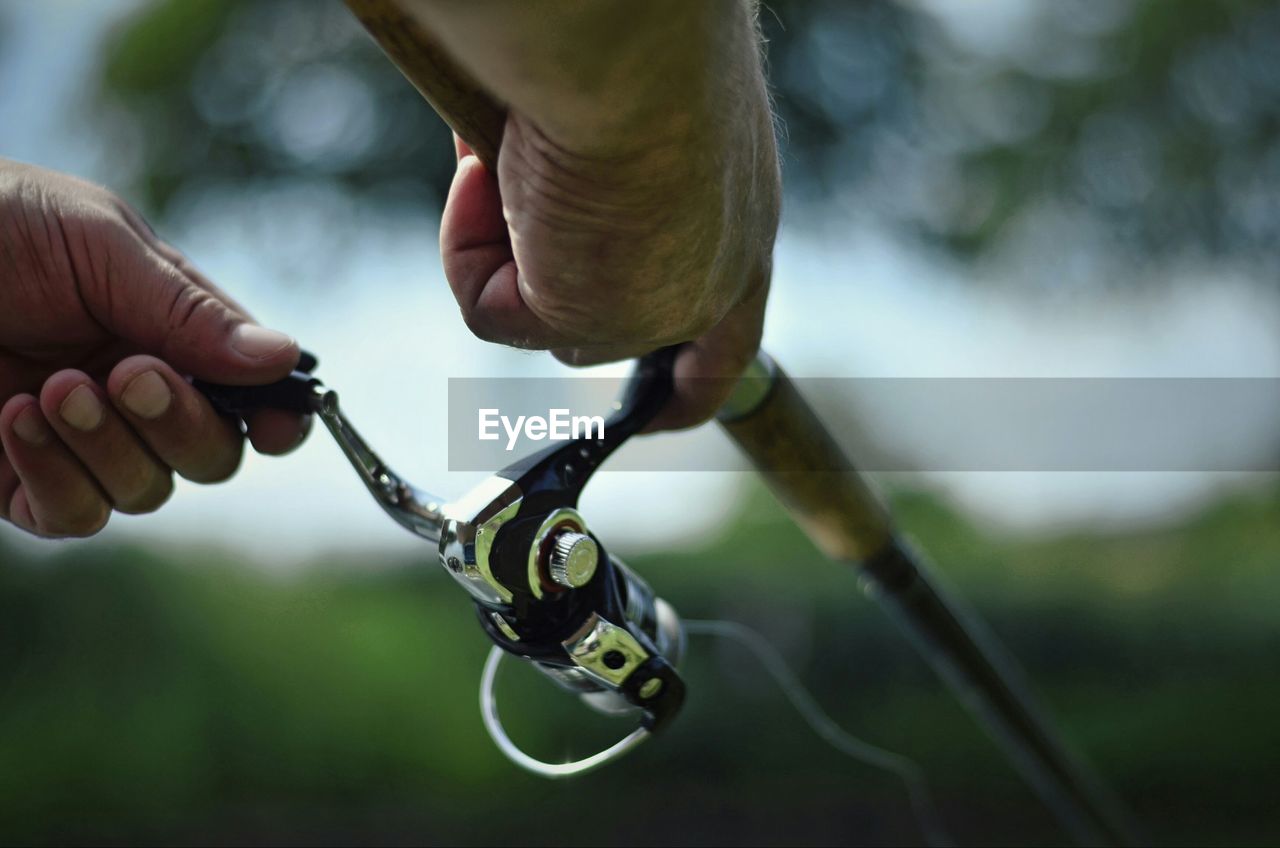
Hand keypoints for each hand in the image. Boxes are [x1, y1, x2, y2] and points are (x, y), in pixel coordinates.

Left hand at [0, 160, 306, 537]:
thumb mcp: (96, 243)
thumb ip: (188, 310)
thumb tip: (284, 360)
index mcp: (167, 330)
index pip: (248, 394)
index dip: (275, 418)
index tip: (277, 425)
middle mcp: (133, 393)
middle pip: (211, 455)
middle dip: (182, 424)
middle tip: (127, 374)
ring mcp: (78, 441)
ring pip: (147, 491)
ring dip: (109, 446)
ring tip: (50, 387)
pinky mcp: (17, 481)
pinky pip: (76, 516)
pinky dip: (58, 478)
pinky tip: (13, 418)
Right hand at [429, 1, 780, 429]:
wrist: (629, 44)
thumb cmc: (640, 41)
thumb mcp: (629, 114)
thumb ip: (596, 172)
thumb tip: (514, 180)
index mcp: (740, 217)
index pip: (731, 332)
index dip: (690, 374)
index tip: (657, 411)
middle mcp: (713, 274)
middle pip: (622, 331)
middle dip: (556, 295)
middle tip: (503, 216)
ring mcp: (654, 308)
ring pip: (544, 315)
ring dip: (501, 235)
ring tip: (508, 150)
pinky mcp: (590, 321)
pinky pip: (489, 312)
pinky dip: (467, 247)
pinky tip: (487, 178)